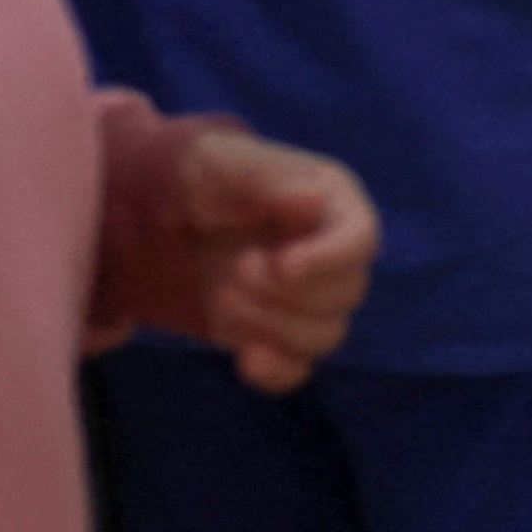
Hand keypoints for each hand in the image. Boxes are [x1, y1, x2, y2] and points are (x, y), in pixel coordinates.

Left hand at [98, 122, 380, 391]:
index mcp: (333, 204)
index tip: (281, 266)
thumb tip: (315, 198)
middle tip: (234, 268)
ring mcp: (311, 301)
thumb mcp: (226, 161)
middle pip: (345, 296)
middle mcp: (334, 256)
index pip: (361, 239)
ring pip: (323, 336)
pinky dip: (272, 370)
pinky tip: (244, 355)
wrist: (170, 214)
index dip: (328, 259)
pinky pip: (297, 370)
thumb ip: (268, 177)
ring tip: (224, 295)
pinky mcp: (282, 337)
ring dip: (267, 324)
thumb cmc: (204, 176)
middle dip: (281, 292)